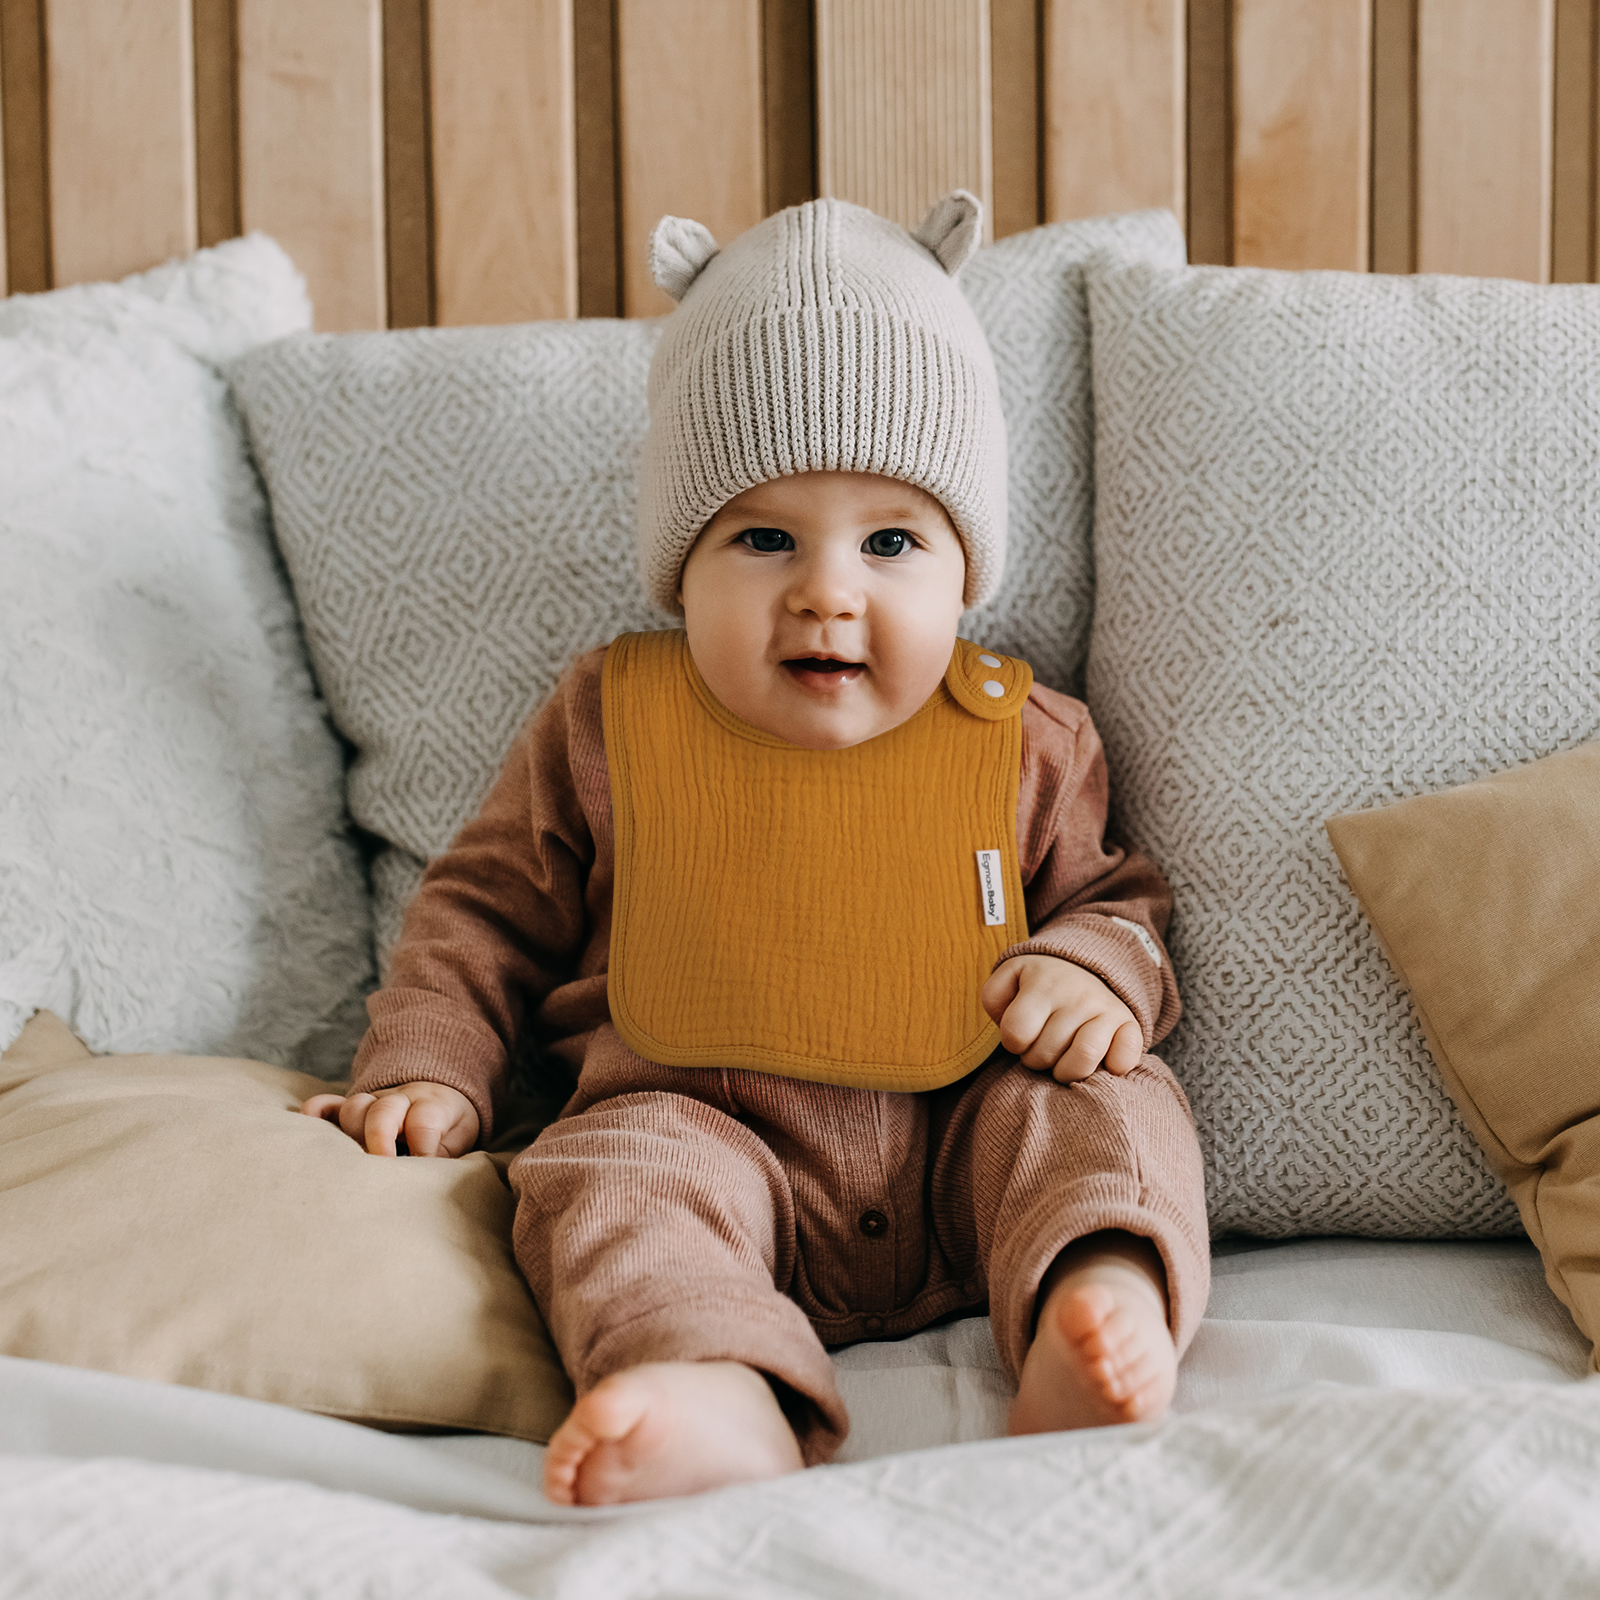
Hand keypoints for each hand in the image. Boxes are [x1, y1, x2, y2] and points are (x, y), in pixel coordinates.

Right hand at [301, 1081, 479, 1156]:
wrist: (440, 1101)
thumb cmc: (449, 1129)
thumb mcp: (460, 1141)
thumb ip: (445, 1156)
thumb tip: (427, 1179)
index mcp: (433, 1105)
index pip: (424, 1121)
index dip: (422, 1147)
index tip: (422, 1170)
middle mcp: (401, 1100)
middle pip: (384, 1109)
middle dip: (379, 1138)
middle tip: (381, 1167)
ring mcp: (374, 1102)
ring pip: (355, 1107)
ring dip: (350, 1132)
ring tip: (350, 1163)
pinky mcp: (351, 1109)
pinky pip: (329, 1105)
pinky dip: (316, 1112)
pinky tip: (307, 1123)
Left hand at [981, 955, 1143, 1082]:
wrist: (1088, 967)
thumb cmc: (1040, 984)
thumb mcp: (1009, 978)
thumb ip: (995, 998)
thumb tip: (1010, 1028)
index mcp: (1043, 984)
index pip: (1016, 1033)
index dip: (1012, 1043)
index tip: (1021, 1036)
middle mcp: (1077, 996)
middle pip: (1044, 1054)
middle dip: (1036, 1060)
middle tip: (1042, 1048)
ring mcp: (1106, 1010)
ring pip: (1083, 1059)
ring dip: (1066, 1071)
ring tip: (1063, 1061)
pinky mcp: (1130, 1026)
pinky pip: (1124, 1060)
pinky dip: (1111, 1069)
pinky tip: (1098, 1061)